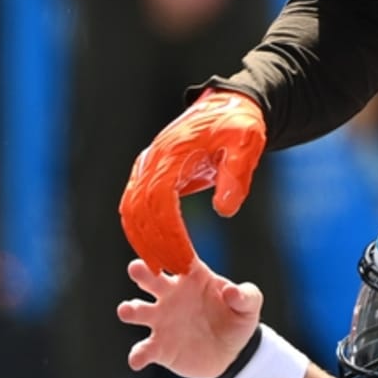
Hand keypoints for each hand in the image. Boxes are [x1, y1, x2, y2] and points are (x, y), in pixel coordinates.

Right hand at [117, 257, 261, 377]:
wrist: (231, 355)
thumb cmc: (237, 321)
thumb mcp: (250, 306)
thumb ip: (246, 295)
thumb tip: (231, 291)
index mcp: (193, 278)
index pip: (180, 259)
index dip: (170, 250)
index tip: (161, 245)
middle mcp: (171, 296)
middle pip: (152, 280)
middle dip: (142, 272)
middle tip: (135, 268)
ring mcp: (161, 321)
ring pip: (140, 311)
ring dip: (131, 309)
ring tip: (126, 311)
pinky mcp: (159, 347)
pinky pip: (144, 350)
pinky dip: (138, 354)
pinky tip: (137, 360)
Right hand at [119, 89, 266, 273]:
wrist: (224, 107)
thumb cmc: (237, 126)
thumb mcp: (246, 145)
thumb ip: (235, 177)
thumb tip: (224, 211)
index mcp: (172, 155)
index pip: (160, 203)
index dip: (169, 235)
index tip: (184, 260)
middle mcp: (151, 161)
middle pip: (139, 211)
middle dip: (153, 244)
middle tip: (171, 270)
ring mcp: (144, 167)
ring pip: (131, 212)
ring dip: (141, 242)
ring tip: (159, 267)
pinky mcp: (144, 174)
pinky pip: (132, 207)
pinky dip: (139, 231)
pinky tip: (152, 250)